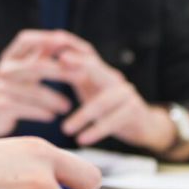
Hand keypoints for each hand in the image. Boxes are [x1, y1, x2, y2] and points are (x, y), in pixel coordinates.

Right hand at [0, 29, 76, 136]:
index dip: (45, 38)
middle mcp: (4, 69)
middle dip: (61, 70)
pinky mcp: (1, 105)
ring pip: (34, 91)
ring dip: (54, 99)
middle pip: (36, 66)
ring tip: (67, 107)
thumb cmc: (9, 89)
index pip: (26, 40)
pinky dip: (41, 112)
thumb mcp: (19, 69)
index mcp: (9, 57)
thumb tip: (61, 38)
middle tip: (82, 76)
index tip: (66, 42)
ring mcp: (1, 87)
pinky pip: (26, 108)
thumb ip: (36, 56)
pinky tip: (51, 116)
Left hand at [58, 42, 175, 150]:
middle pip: (95, 68)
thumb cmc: (108, 106)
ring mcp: (126, 93)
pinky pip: (113, 121)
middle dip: (77, 64)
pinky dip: (96, 131)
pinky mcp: (134, 111)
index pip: (85, 54)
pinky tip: (81, 140)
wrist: (143, 125)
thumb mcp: (90, 88)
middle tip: (60, 63)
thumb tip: (45, 64)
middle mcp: (114, 77)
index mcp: (100, 70)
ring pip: (102, 102)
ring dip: (82, 116)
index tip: (50, 49)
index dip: (69, 49)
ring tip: (65, 129)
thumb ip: (73, 76)